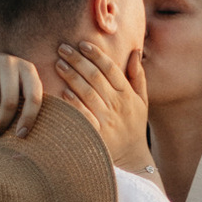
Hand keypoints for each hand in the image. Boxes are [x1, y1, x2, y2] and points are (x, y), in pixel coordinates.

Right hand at [0, 52, 44, 142]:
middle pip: (9, 101)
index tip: (20, 135)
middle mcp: (10, 63)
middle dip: (2, 123)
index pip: (33, 98)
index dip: (28, 119)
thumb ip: (30, 108)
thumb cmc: (12, 86)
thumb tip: (22, 145)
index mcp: (28, 70)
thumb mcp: (24, 90)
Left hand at [53, 34, 153, 176]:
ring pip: (87, 93)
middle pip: (95, 77)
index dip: (96, 54)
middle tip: (62, 48)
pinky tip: (63, 91)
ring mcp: (106, 120)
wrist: (132, 158)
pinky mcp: (97, 134)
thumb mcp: (142, 100)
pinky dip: (74, 103)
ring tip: (59, 64)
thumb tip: (135, 51)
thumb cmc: (134, 125)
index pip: (111, 68)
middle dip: (78, 60)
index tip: (83, 43)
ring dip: (72, 76)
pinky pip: (83, 115)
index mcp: (127, 94)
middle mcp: (117, 105)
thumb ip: (137, 76)